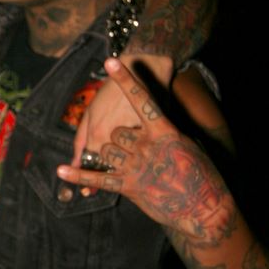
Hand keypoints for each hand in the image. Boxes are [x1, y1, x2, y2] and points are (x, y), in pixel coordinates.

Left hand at [58, 58, 230, 239]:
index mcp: (164, 130)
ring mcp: (137, 166)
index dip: (126, 79)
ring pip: (107, 151)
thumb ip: (165, 132)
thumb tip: (150, 125)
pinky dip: (78, 175)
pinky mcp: (129, 186)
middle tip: (138, 151)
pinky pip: (99, 177)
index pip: (141, 98)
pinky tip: (62, 171)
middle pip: (116, 133)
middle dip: (121, 140)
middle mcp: (147, 145)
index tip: (112, 61)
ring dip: (111, 155)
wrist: (206, 207)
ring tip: (130, 164)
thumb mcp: (187, 144)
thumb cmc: (201, 174)